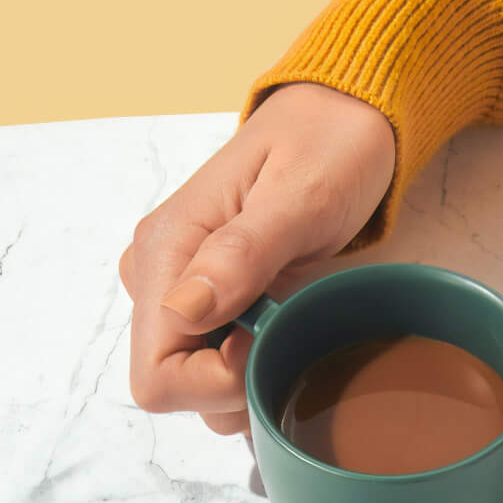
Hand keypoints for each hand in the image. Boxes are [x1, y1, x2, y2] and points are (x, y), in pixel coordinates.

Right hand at [118, 84, 396, 431]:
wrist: (345, 116)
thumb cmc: (330, 146)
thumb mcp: (301, 195)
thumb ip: (242, 253)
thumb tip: (184, 310)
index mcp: (167, 250)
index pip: (157, 375)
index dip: (214, 385)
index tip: (268, 344)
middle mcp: (160, 274)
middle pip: (172, 386)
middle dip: (233, 386)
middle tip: (290, 332)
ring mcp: (182, 289)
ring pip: (196, 383)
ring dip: (248, 378)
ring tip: (293, 323)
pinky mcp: (210, 298)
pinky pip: (216, 361)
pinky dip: (254, 362)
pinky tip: (287, 326)